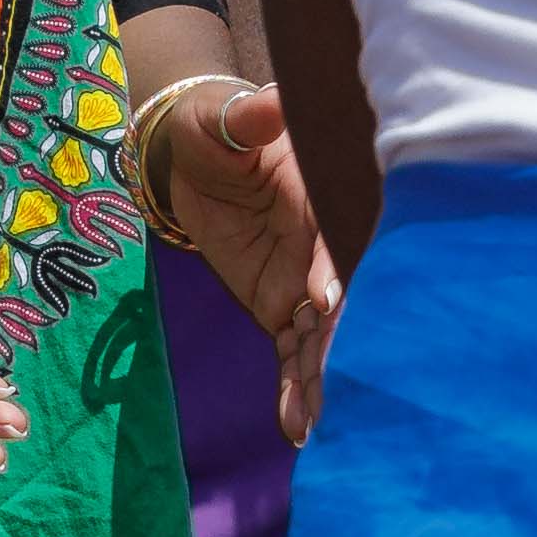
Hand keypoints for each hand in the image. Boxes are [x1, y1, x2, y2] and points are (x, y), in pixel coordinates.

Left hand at [145, 82, 343, 443]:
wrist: (195, 155)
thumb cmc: (216, 128)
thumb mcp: (227, 121)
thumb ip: (249, 121)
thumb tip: (270, 105)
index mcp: (323, 202)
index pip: (336, 239)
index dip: (334, 269)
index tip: (327, 299)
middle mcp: (324, 250)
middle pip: (341, 303)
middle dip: (341, 345)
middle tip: (341, 388)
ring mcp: (305, 284)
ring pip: (321, 339)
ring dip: (322, 383)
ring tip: (324, 427)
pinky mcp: (279, 307)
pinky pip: (292, 354)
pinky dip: (296, 389)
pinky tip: (300, 430)